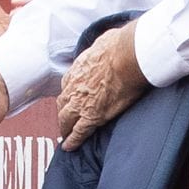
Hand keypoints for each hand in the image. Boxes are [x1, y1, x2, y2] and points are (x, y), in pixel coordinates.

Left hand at [55, 20, 148, 150]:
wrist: (126, 57)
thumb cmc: (120, 45)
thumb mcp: (104, 41)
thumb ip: (102, 47)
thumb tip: (108, 42)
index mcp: (78, 69)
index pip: (68, 84)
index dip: (69, 92)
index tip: (71, 96)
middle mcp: (74, 87)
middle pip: (63, 103)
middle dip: (62, 112)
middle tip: (64, 119)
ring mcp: (81, 103)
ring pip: (66, 118)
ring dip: (65, 126)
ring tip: (65, 134)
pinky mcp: (92, 116)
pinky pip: (79, 132)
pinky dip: (72, 141)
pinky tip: (69, 146)